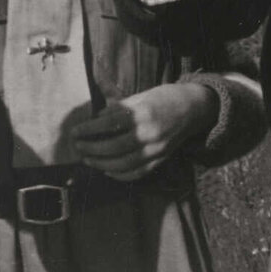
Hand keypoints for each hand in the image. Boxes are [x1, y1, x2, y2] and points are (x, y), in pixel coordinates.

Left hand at [69, 81, 214, 179]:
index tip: (75, 132)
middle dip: (92, 149)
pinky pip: (138, 172)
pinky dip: (120, 175)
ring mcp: (157, 149)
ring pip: (124, 164)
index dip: (89, 130)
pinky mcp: (162, 159)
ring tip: (88, 159)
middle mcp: (150, 134)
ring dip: (102, 164)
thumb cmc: (166, 98)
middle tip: (77, 147)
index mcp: (144, 114)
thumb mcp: (142, 96)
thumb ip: (120, 108)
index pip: (110, 124)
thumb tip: (97, 118)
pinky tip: (107, 170)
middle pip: (114, 147)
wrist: (196, 108)